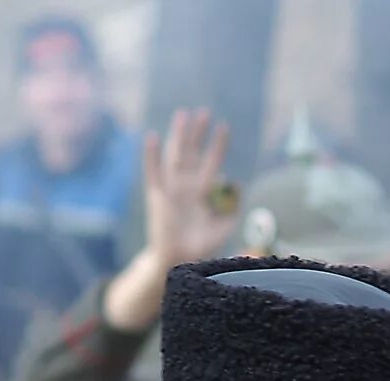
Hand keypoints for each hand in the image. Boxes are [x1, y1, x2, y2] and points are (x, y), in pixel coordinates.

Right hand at [142, 108, 234, 270]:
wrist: (177, 261)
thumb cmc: (201, 247)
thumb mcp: (223, 228)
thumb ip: (233, 209)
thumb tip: (238, 186)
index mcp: (203, 192)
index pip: (211, 163)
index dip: (218, 146)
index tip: (224, 127)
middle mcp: (187, 187)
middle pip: (192, 154)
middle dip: (198, 134)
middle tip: (203, 112)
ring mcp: (171, 190)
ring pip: (175, 157)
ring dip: (178, 137)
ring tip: (182, 115)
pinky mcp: (156, 197)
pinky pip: (153, 173)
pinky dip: (152, 156)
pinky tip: (152, 137)